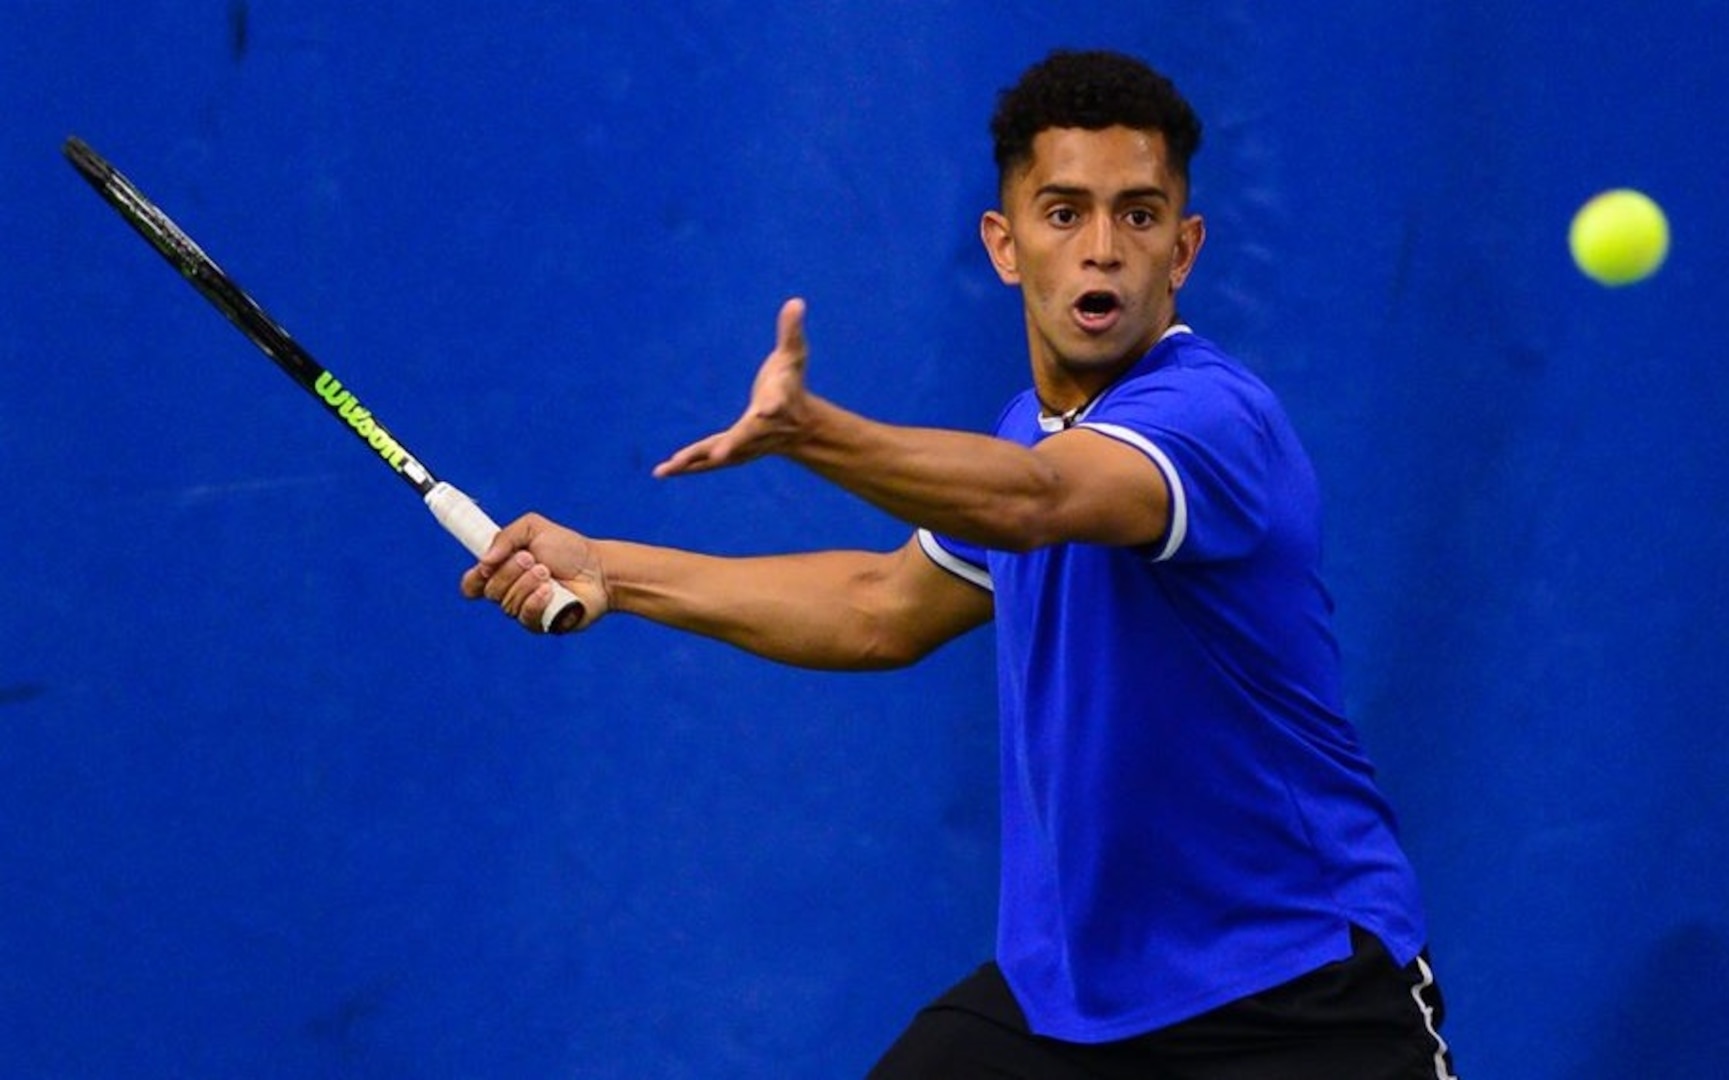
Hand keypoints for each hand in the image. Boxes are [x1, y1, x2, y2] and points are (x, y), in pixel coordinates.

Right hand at [460, 513, 610, 633]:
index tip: (485, 567)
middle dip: (510, 571)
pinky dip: (535, 601)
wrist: (600, 569)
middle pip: (490, 591)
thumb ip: (505, 537)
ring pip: (507, 604)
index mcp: (503, 570)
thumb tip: (484, 561)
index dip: (473, 579)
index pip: (472, 584)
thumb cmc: (569, 549)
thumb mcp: (534, 528)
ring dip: (526, 583)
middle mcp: (510, 592)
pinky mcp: (541, 624)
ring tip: (547, 572)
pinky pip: (525, 618)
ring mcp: (525, 609)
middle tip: (532, 558)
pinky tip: (549, 591)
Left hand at [654, 298, 811, 476]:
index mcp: (776, 404)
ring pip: (719, 455)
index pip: (775, 404)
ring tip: (668, 468)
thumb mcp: (794, 356)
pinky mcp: (731, 452)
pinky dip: (687, 466)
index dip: (772, 406)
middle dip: (731, 446)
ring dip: (696, 461)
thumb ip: (791, 331)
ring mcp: (745, 446)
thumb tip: (796, 301)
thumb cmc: (792, 384)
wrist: (799, 427)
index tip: (766, 409)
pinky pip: (706, 460)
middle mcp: (760, 430)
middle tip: (718, 456)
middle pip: (745, 438)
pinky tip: (662, 471)